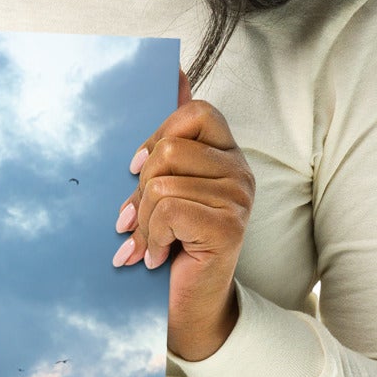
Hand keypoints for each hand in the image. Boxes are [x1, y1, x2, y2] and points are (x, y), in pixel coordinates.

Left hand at [112, 66, 253, 361]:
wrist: (188, 306)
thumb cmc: (172, 244)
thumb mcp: (164, 186)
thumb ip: (170, 135)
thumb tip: (174, 70)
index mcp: (225, 154)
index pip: (195, 111)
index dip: (158, 135)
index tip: (136, 170)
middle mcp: (240, 171)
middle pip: (171, 149)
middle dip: (140, 189)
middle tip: (135, 220)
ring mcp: (239, 198)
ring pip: (164, 183)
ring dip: (143, 221)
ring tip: (147, 243)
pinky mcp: (229, 226)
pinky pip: (170, 210)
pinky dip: (151, 237)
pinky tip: (155, 257)